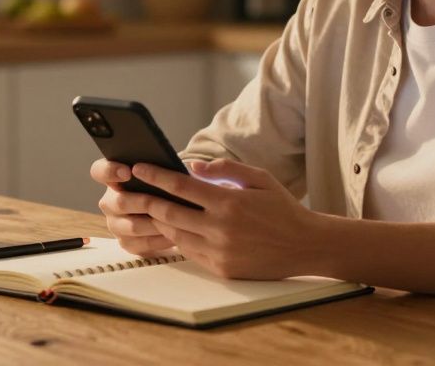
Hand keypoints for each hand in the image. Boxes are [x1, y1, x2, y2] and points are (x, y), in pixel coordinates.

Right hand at [90, 159, 175, 256]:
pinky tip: (176, 234)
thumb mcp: (166, 173)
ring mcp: (116, 224)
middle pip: (119, 202)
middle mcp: (110, 202)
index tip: (128, 172)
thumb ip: (168, 168)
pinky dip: (160, 239)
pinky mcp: (126, 243)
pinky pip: (141, 244)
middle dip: (143, 202)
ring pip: (132, 226)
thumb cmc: (168, 187)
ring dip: (155, 223)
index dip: (110, 171)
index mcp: (113, 178)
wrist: (174, 216)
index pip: (99, 171)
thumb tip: (190, 166)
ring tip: (176, 220)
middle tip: (162, 200)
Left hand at [132, 159, 317, 279]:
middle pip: (169, 212)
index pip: (181, 187)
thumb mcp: (260, 178)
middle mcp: (220, 228)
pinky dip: (178, 238)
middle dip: (145, 200)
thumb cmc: (282, 208)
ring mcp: (219, 251)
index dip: (156, 176)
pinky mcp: (222, 268)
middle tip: (128, 191)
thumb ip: (226, 169)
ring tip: (147, 208)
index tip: (139, 168)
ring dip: (158, 220)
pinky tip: (172, 228)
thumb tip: (192, 166)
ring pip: (175, 234)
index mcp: (229, 202)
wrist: (306, 246)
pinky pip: (189, 251)